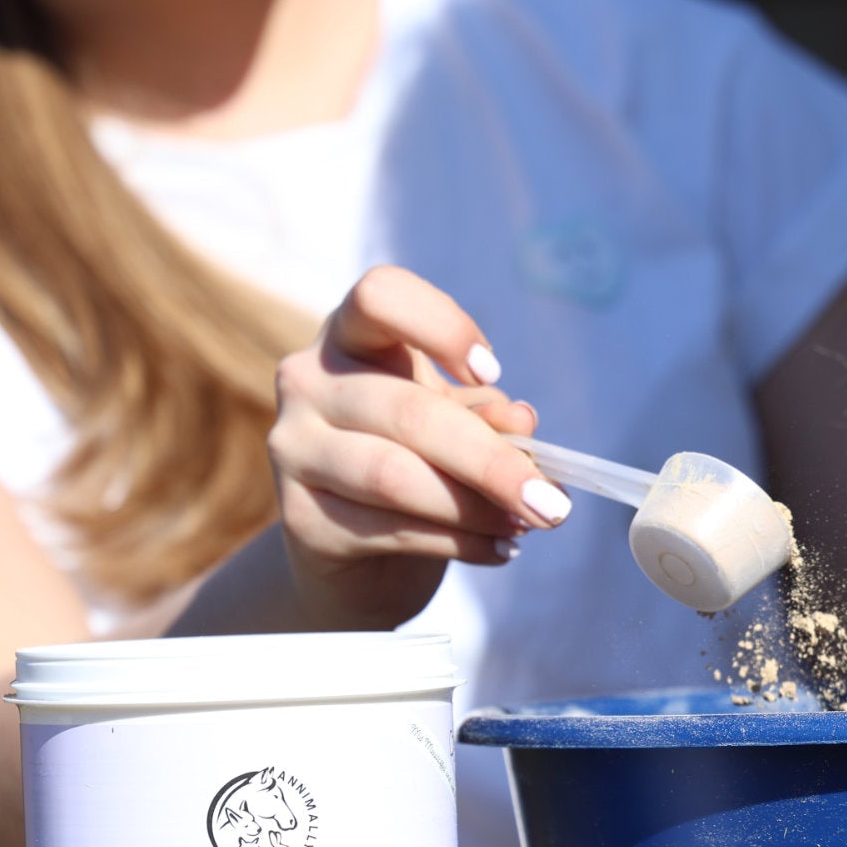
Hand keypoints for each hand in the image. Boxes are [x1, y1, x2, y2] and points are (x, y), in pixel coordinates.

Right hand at [269, 267, 563, 629]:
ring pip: (394, 476)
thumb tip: (521, 422)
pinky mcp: (299, 517)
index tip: (492, 374)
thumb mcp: (459, 429)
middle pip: (409, 411)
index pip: (380, 295)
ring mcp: (293, 448)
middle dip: (494, 463)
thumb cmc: (418, 463)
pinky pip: (389, 530)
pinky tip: (499, 551)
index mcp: (353, 336)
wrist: (357, 550)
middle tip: (553, 504)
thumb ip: (488, 419)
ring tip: (526, 525)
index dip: (441, 327)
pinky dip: (459, 544)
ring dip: (477, 510)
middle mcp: (309, 381)